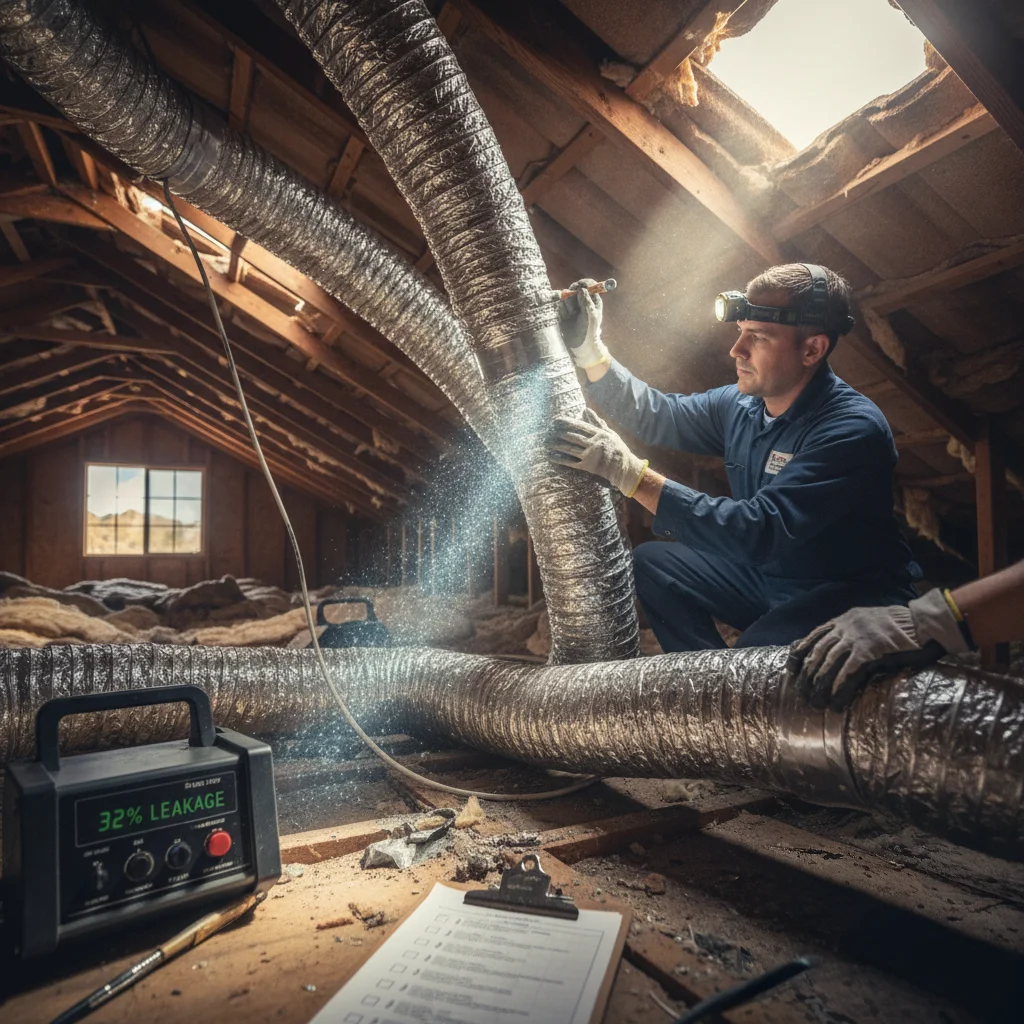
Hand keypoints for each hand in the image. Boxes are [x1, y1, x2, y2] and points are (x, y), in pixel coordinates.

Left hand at [548, 409, 647, 495]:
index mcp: (599, 434)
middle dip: (559, 433)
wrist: (624, 468)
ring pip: (570, 449)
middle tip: (547, 430)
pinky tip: (552, 456)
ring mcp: (590, 455)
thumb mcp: (610, 433)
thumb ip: (597, 422)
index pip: (580, 426)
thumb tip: (586, 410)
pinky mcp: (587, 466)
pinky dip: (561, 459)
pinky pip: (571, 462)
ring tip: (546, 442)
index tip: (556, 420)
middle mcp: (593, 444)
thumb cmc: (618, 448)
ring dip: (557, 445)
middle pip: (573, 437)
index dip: (567, 423)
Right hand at [557, 279, 608, 369]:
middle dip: (573, 293)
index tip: (580, 286)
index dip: (584, 283)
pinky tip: (565, 317)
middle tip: (573, 298)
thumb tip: (581, 289)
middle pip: (575, 288)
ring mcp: (572, 306)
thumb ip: (587, 301)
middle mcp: (582, 301)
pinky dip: (562, 309)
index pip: (589, 285)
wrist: (579, 347)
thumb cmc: (589, 331)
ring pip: (566, 296)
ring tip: (571, 314)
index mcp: (593, 300)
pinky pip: (559, 305)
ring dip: (568, 303)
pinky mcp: (562, 312)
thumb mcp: (591, 315)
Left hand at [788, 588, 968, 710]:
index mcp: (845, 620)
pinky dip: (840, 689)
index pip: (812, 637)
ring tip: (816, 703)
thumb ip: (853, 634)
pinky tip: (836, 702)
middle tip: (802, 695)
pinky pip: (849, 672)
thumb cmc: (902, 628)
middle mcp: (846, 626)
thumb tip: (839, 653)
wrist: (926, 623)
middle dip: (807, 676)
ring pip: (829, 664)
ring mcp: (857, 638)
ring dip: (820, 686)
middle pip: (817, 653)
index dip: (799, 654)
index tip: (791, 670)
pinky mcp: (870, 651)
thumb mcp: (869, 623)